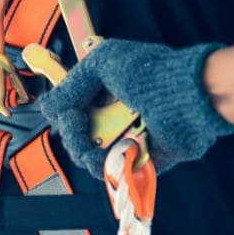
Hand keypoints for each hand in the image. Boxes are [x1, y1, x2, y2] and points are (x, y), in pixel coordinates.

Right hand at [37, 39, 233, 177]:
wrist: (187, 98)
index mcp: (104, 91)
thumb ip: (70, 84)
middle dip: (72, 134)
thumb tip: (46, 106)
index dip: (64, 113)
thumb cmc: (149, 73)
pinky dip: (108, 167)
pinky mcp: (141, 160)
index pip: (70, 108)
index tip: (67, 113)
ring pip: (90, 156)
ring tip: (94, 149)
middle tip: (79, 127)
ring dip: (85, 152)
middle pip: (76, 134)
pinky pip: (115, 171)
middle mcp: (115, 114)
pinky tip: (110, 157)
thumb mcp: (101, 63)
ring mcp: (127, 137)